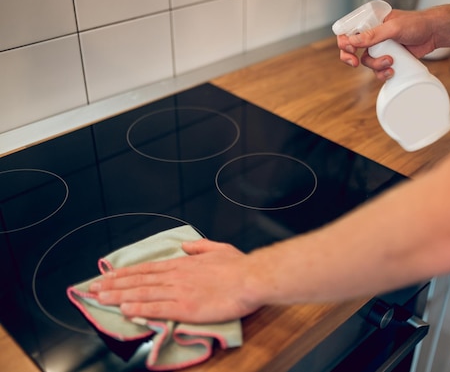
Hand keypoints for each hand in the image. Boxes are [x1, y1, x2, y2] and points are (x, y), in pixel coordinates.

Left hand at [89, 239, 261, 323]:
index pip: (148, 268)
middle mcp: (176, 276)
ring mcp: (179, 291)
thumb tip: (185, 245)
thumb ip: (199, 247)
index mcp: (184, 264)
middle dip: (114, 285)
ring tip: (99, 298)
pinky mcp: (185, 307)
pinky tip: (124, 310)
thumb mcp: (219, 248)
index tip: (108, 276)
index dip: (125, 273)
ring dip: (119, 296)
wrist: (251, 278)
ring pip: (143, 293)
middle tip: (93, 289)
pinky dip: (139, 308)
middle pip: (139, 280)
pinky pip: (157, 308)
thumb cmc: (239, 266)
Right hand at [337, 9, 437, 80]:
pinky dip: (383, 73)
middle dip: (350, 58)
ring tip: (390, 62)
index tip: (351, 50)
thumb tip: (352, 41)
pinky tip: (392, 70)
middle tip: (355, 63)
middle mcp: (372, 35)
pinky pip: (378, 70)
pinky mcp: (388, 58)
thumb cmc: (416, 24)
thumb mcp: (393, 28)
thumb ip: (373, 35)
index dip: (344, 42)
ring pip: (366, 62)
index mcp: (370, 21)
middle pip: (351, 49)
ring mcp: (380, 48)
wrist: (434, 33)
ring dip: (376, 65)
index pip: (348, 30)